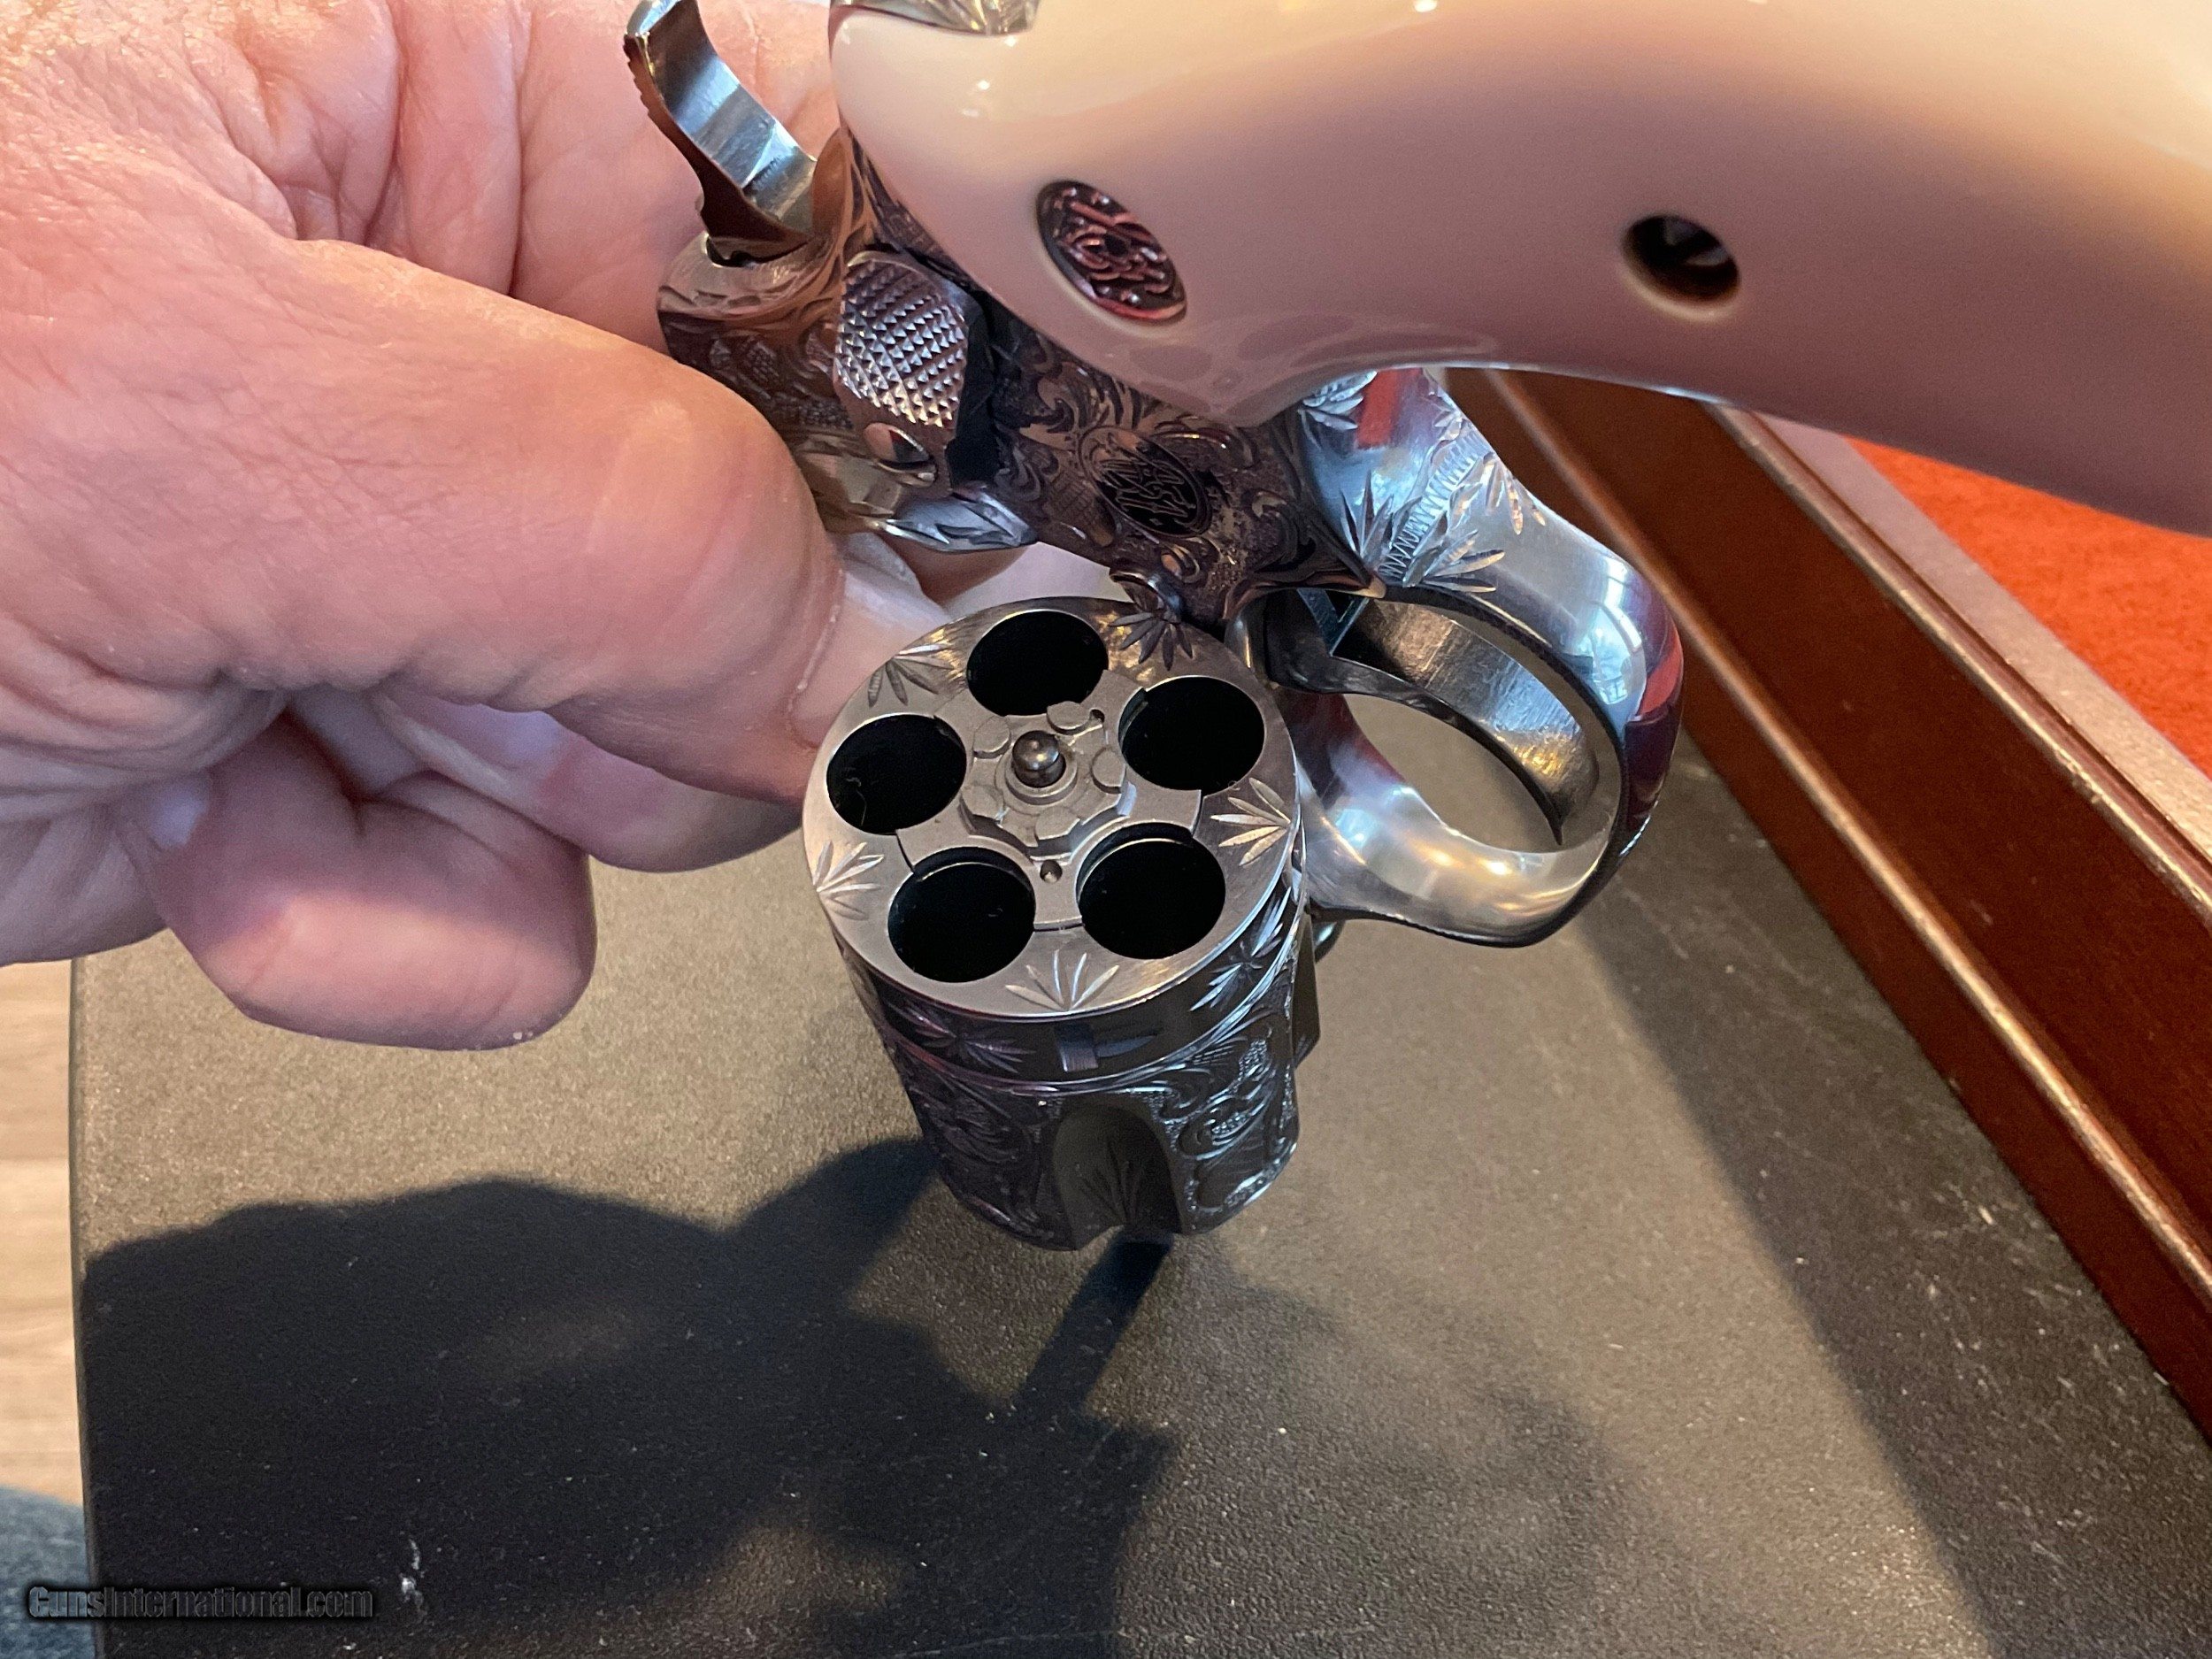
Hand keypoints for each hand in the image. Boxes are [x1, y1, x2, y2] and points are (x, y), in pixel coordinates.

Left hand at [0, 0, 1021, 1044]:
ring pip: (667, 735)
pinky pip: (526, 884)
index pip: (864, 213)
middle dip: (664, 649)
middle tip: (480, 657)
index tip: (1032, 553)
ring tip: (284, 727)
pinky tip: (233, 845)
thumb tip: (862, 658)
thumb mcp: (193, 406)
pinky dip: (398, 921)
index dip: (975, 389)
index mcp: (467, 75)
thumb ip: (607, 517)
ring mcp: (408, 540)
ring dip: (507, 792)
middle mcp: (461, 312)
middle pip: (796, 528)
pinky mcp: (338, 731)